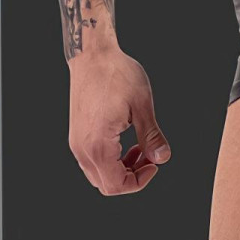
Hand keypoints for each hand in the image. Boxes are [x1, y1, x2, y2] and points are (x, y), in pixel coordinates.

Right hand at [68, 47, 170, 193]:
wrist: (91, 54)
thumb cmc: (116, 73)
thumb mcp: (141, 105)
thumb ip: (151, 136)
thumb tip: (163, 158)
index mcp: (97, 145)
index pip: (116, 185)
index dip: (139, 181)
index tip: (154, 163)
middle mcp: (82, 148)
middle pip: (106, 184)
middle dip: (131, 176)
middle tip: (149, 156)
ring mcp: (76, 141)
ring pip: (98, 173)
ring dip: (121, 168)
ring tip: (139, 147)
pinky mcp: (77, 133)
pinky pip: (92, 159)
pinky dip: (110, 158)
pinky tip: (125, 140)